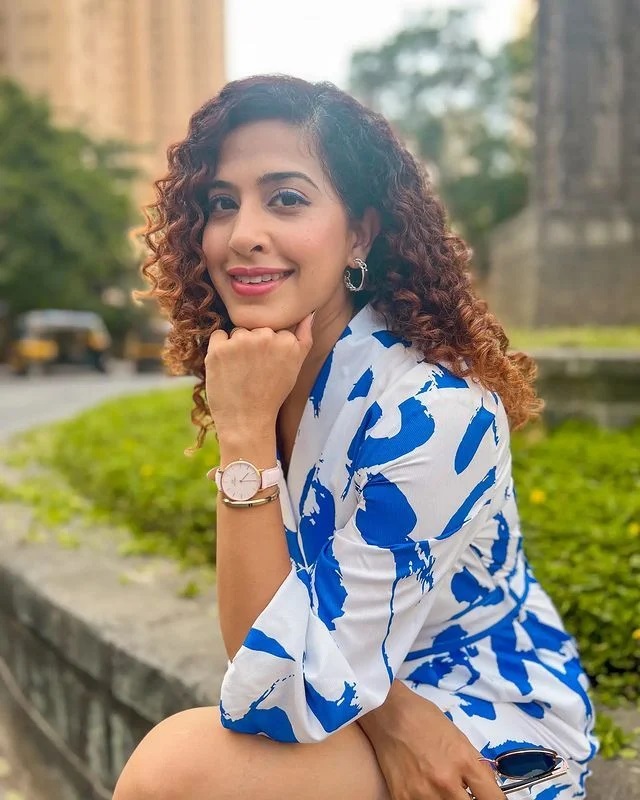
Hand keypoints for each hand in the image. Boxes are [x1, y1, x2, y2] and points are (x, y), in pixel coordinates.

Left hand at [204, 311, 314, 435]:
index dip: (268, 347)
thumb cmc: (272, 395)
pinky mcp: (219, 349)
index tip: (267, 365)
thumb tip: (308, 313)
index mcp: (286, 341)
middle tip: (254, 371)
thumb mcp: (295, 367)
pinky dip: (219, 349)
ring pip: (237, 332)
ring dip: (236, 346)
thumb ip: (304, 338)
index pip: (274, 328)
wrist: (247, 420)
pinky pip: (218, 336)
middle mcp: (265, 337)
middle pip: (255, 328)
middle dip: (253, 344)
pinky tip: (227, 367)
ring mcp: (240, 341)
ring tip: (240, 371)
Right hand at [358, 681, 503, 799]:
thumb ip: (473, 765)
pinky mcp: (402, 798)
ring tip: (442, 787)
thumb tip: (487, 785)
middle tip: (462, 792)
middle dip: (468, 799)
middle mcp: (445, 781)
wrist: (386, 711)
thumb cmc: (422, 717)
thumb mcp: (457, 736)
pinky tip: (426, 789)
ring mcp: (422, 793)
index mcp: (463, 761)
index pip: (492, 798)